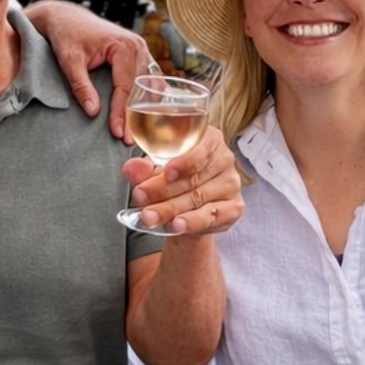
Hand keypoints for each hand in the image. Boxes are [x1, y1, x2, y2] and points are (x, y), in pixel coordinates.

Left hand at [23, 0, 146, 138]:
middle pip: (142, 89)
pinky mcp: (139, 55)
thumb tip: (93, 112)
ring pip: (150, 85)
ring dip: (145, 109)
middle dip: (136, 116)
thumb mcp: (69, 60)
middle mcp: (138, 46)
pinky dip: (146, 98)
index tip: (117, 133)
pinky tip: (141, 116)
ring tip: (136, 133)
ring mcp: (141, 49)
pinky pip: (149, 80)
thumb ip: (81, 85)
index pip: (126, 87)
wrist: (65, 16)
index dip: (122, 112)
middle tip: (128, 140)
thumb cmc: (66, 35)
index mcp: (124, 46)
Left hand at [122, 127, 243, 234]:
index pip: (201, 147)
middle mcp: (224, 159)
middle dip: (163, 189)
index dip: (184, 161)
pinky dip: (191, 222)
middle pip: (194, 177)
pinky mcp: (234, 208)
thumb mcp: (155, 170)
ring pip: (198, 198)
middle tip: (140, 198)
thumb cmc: (174, 179)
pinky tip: (176, 225)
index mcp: (209, 140)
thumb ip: (143, 168)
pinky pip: (211, 217)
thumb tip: (130, 169)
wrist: (188, 208)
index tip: (166, 172)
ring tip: (149, 216)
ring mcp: (231, 184)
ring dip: (171, 209)